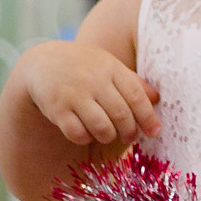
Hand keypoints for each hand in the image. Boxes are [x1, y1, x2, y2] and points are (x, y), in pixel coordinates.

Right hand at [14, 39, 158, 147]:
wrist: (44, 62)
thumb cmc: (86, 67)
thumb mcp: (110, 66)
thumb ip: (133, 82)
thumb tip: (156, 99)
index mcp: (111, 68)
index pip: (136, 96)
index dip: (148, 117)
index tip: (155, 132)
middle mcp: (93, 80)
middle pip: (121, 114)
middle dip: (129, 131)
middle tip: (129, 137)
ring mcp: (74, 94)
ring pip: (101, 127)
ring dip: (108, 136)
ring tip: (108, 135)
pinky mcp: (57, 108)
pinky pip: (77, 133)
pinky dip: (85, 138)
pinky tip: (87, 133)